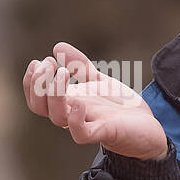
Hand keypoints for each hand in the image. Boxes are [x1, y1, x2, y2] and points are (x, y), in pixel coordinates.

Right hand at [22, 41, 169, 159]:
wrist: (148, 126)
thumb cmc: (119, 106)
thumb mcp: (97, 80)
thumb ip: (79, 65)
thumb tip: (57, 46)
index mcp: (67, 102)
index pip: (36, 97)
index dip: (32, 80)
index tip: (42, 60)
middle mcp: (71, 114)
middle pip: (40, 107)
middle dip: (38, 84)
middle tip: (49, 64)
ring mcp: (86, 124)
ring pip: (57, 117)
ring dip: (55, 94)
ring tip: (63, 72)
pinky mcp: (103, 133)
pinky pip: (81, 133)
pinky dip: (75, 119)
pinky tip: (79, 101)